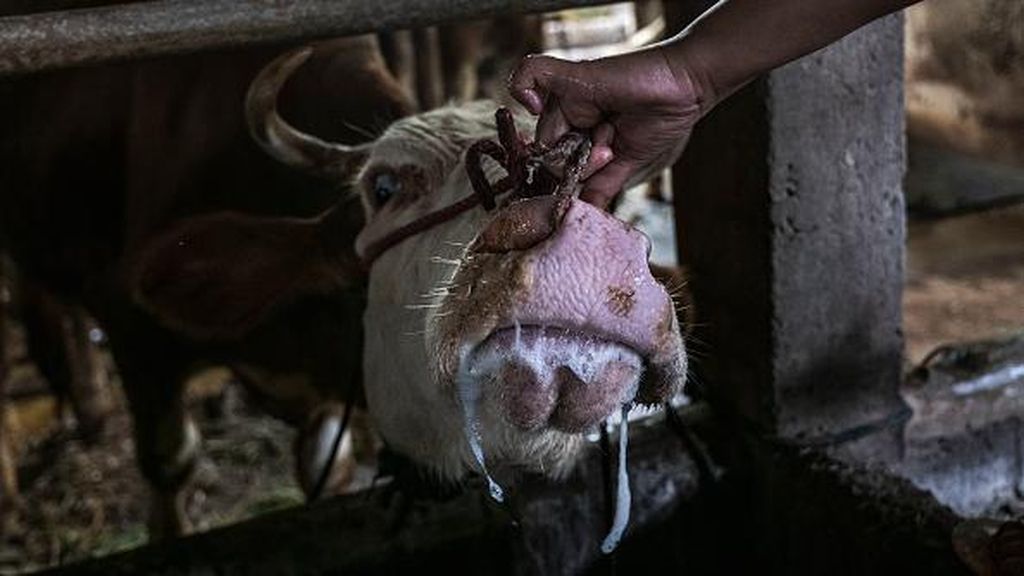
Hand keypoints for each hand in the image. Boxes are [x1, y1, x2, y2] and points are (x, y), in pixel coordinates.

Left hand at [508, 47, 704, 207]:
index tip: (608, 162)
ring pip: (544, 137)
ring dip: (582, 145)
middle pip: (548, 156)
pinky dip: (522, 88)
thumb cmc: (662, 120)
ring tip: (611, 129)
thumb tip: (586, 217)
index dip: (575, 175)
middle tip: (610, 147)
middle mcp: (568, 114)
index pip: (556, 167)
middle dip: (580, 163)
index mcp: (579, 133)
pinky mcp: (568, 75)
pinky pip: (526, 75)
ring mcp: (566, 95)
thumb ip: (601, 186)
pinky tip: (534, 102)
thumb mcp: (626, 162)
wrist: (687, 89)